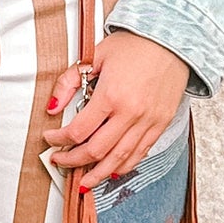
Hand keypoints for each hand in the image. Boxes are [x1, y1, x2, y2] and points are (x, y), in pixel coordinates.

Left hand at [45, 32, 190, 192]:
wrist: (173, 39)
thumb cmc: (133, 45)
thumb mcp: (95, 56)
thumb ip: (68, 82)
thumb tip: (52, 107)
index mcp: (111, 96)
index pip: (78, 131)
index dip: (59, 139)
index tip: (50, 138)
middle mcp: (131, 114)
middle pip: (96, 152)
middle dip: (73, 161)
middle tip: (59, 161)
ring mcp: (148, 122)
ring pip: (119, 160)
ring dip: (98, 175)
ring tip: (82, 182)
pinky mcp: (161, 125)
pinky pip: (140, 154)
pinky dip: (124, 166)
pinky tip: (111, 171)